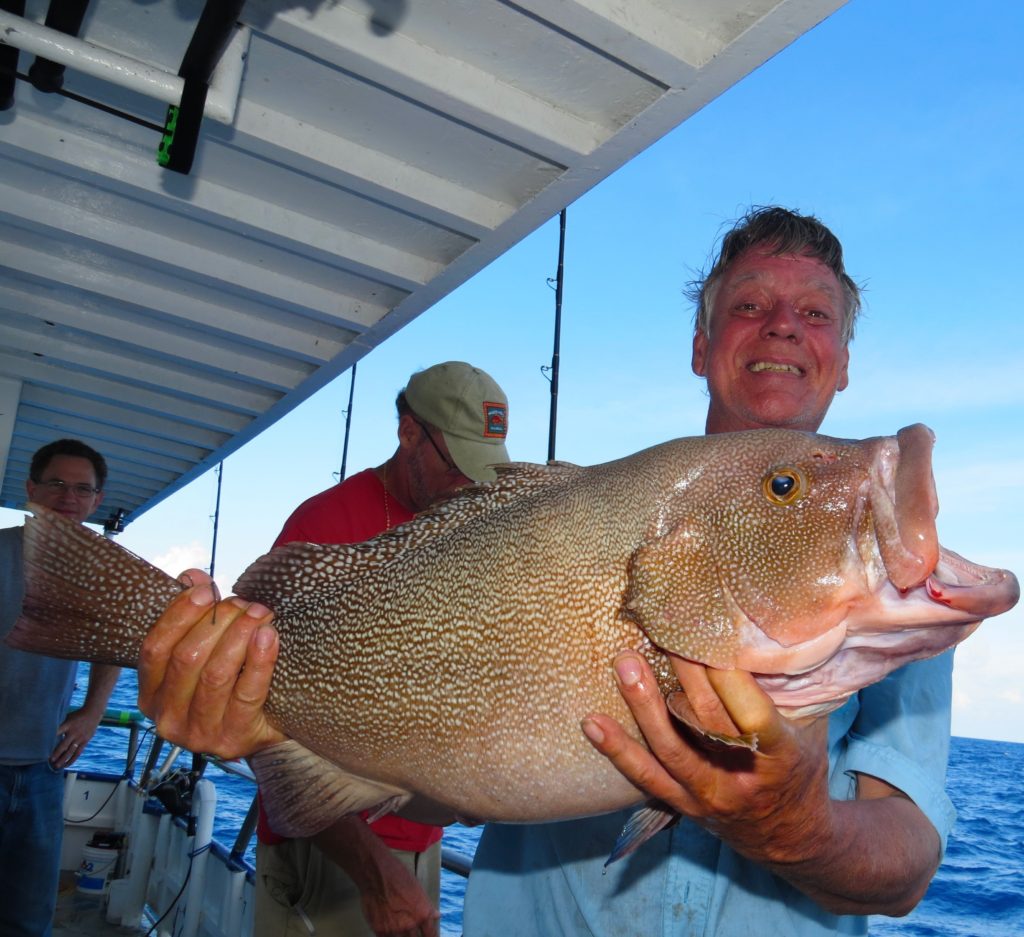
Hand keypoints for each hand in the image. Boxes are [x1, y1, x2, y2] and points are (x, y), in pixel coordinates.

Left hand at [51, 707, 102, 767]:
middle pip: (64, 745)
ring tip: (57, 766)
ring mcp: (80, 738)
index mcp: (68, 725)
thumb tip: (47, 732)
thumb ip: (60, 725)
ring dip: (63, 759)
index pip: (57, 732)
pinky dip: (72, 759)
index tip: (43, 747)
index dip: (50, 739)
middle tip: (50, 761)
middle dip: (56, 754)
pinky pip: (78, 752)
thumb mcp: (67, 717)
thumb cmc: (77, 715)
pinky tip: (66, 765)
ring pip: (71, 751)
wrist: (93, 713)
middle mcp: (74, 732)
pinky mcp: (85, 741)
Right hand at [137, 569, 285, 758]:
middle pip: (188, 658)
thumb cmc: (228, 686)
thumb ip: (193, 616)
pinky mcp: (232, 740)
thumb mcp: (205, 654)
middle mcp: (167, 718)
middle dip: (219, 622)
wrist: (261, 731)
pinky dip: (260, 660)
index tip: (207, 590)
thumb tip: (192, 575)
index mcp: (151, 694)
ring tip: (260, 613)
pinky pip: (247, 694)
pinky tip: (269, 636)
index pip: (155, 648)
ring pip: (216, 674)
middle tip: (246, 603)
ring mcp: (198, 734)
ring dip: (240, 635)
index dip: (180, 614)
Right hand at [315, 817, 439, 936]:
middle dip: (416, 936)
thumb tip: (435, 915)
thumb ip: (427, 906)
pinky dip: (390, 935)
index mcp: (422, 914)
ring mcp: (393, 929)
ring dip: (403, 936)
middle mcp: (409, 925)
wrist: (376, 874)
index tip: (429, 936)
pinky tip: (390, 929)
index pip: (430, 934)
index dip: (431, 936)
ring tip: (400, 927)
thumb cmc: (397, 876)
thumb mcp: (418, 889)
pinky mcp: (379, 930)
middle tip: (413, 931)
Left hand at [582, 651, 833, 867]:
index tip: (707, 635)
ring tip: (624, 663)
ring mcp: (709, 794)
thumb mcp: (808, 727)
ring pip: (670, 748)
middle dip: (683, 671)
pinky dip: (617, 751)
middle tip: (662, 630)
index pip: (751, 710)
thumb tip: (758, 629)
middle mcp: (742, 776)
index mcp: (781, 754)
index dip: (728, 675)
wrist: (790, 838)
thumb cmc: (799, 766)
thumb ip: (787, 687)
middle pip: (705, 719)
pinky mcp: (684, 805)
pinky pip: (646, 778)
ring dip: (642, 704)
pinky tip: (592, 723)